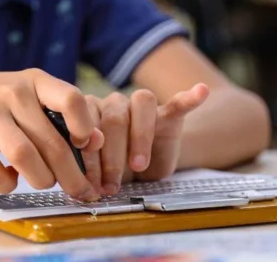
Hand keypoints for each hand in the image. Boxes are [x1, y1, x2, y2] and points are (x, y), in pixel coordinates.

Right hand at [0, 65, 104, 200]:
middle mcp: (13, 93)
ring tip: (42, 183)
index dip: (85, 127)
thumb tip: (98, 142)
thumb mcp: (27, 94)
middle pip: (53, 141)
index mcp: (35, 81)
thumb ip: (60, 114)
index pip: (72, 99)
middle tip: (80, 192)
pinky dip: (7, 184)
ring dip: (41, 180)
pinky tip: (10, 179)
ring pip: (26, 157)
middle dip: (73, 176)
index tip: (84, 146)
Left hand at [81, 84, 208, 195]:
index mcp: (90, 113)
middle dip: (112, 155)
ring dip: (140, 137)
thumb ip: (87, 167)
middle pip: (113, 117)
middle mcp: (113, 103)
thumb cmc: (115, 168)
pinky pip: (177, 102)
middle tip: (111, 184)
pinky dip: (189, 97)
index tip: (91, 181)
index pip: (88, 124)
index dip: (89, 154)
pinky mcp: (168, 114)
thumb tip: (75, 180)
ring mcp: (141, 107)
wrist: (147, 168)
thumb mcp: (98, 171)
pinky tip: (200, 91)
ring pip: (141, 106)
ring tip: (139, 165)